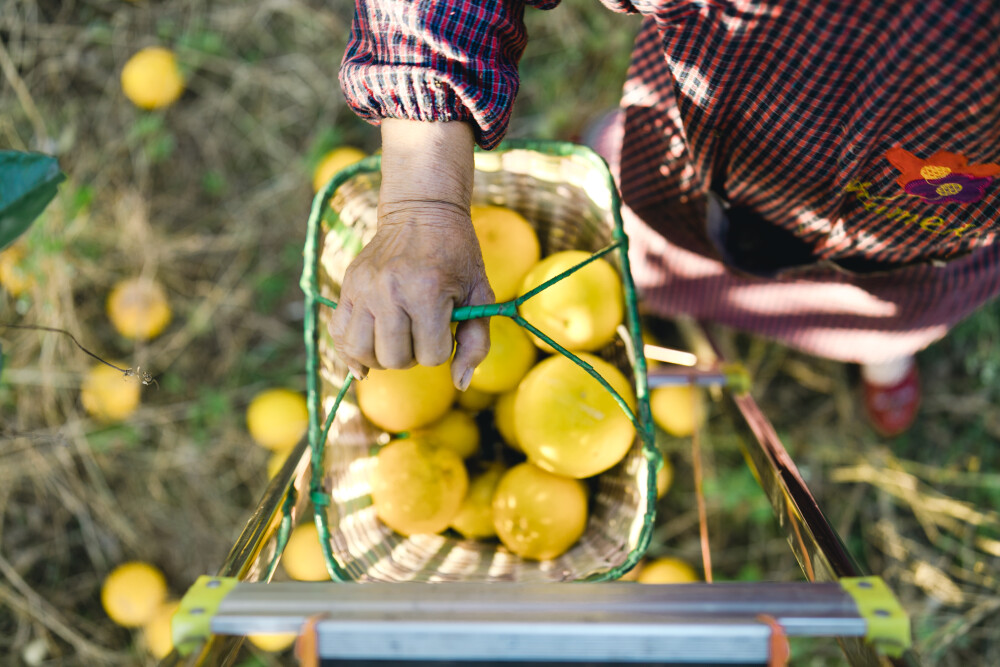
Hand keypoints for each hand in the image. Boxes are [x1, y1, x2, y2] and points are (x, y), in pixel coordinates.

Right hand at [329, 120, 492, 389]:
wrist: (422, 211)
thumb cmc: (457, 256)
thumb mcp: (479, 294)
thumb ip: (476, 341)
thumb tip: (461, 384)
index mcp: (426, 292)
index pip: (431, 355)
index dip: (443, 349)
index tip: (446, 326)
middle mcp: (389, 291)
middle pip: (395, 359)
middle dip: (414, 354)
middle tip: (422, 331)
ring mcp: (363, 289)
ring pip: (362, 353)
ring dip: (382, 356)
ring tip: (397, 339)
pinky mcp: (347, 287)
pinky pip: (339, 335)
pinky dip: (351, 351)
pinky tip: (366, 353)